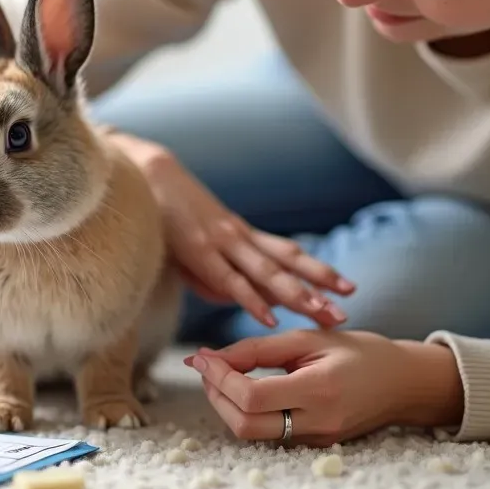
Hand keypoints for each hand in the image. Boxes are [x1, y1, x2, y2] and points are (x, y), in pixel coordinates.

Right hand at [108, 132, 352, 328]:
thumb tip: (232, 298)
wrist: (144, 170)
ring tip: (323, 313)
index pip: (287, 254)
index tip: (344, 288)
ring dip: (297, 295)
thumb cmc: (164, 208)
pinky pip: (229, 280)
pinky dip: (251, 300)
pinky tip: (270, 317)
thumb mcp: (194, 241)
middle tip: (345, 310)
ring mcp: (220, 241)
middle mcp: (237, 236)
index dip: (316, 270)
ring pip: (267, 272)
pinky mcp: (197, 249)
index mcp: (239, 233)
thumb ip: (213, 272)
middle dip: (318, 287)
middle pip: (287, 263)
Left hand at [185, 330, 464, 444]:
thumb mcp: (310, 338)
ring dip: (226, 406)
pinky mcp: (315, 445)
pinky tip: (243, 388)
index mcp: (318, 388)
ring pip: (252, 434)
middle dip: (215, 395)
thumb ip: (258, 348)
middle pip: (245, 425)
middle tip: (206, 365)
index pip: (252, 397)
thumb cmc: (359, 352)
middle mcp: (318, 422)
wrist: (403, 383)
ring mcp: (317, 439)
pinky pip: (269, 435)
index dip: (219, 377)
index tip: (202, 355)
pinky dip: (246, 413)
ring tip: (220, 374)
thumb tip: (211, 357)